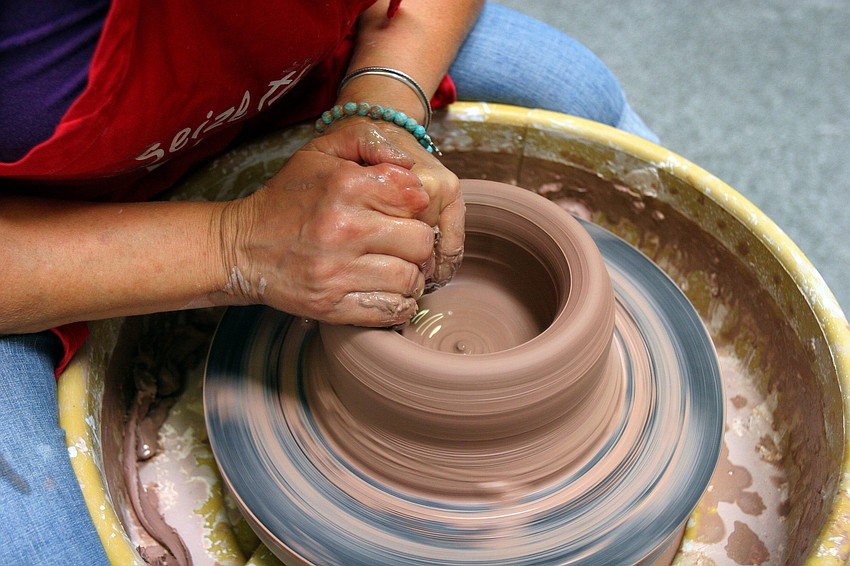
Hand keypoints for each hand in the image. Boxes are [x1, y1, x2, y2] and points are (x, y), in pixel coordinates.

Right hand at [214, 121, 436, 325]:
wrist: (239, 247)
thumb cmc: (286, 198)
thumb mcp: (318, 152)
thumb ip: (366, 140)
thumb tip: (410, 164)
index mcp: (345, 186)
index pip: (414, 197)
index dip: (416, 204)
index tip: (403, 210)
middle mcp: (344, 229)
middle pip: (420, 241)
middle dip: (418, 242)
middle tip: (405, 243)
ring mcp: (337, 272)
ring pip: (410, 279)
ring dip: (411, 275)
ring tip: (397, 268)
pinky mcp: (332, 306)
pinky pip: (391, 310)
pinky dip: (399, 303)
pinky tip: (388, 291)